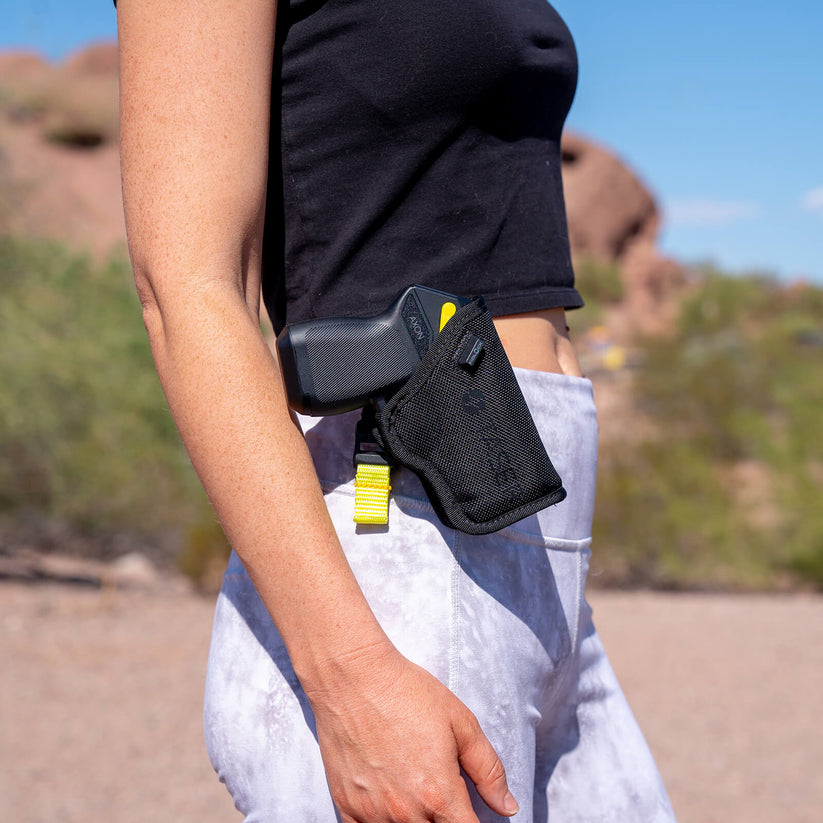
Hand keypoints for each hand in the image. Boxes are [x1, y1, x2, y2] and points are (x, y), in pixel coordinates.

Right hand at [306, 642, 518, 822]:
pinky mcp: (346, 806)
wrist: (353, 676)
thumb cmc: (407, 693)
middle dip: (444, 821)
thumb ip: (488, 769)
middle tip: (441, 795)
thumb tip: (507, 806)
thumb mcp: (460, 722)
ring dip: (416, 822)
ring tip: (417, 793)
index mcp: (439, 794)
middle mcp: (406, 813)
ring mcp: (373, 813)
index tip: (469, 814)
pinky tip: (388, 803)